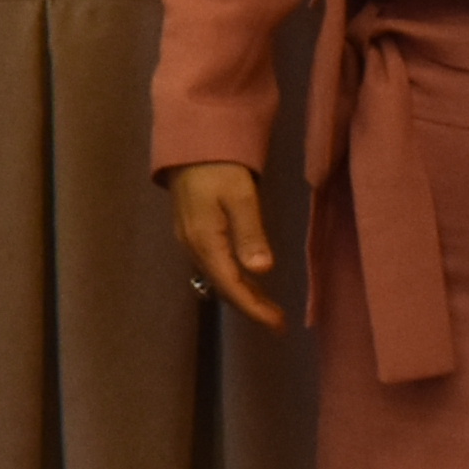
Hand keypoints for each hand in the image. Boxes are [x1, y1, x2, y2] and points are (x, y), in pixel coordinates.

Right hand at [168, 161, 286, 328]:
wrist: (190, 142)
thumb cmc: (219, 166)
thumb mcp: (241, 196)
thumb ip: (250, 233)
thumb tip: (262, 270)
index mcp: (205, 241)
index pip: (231, 286)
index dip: (255, 308)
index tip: (278, 325)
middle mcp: (193, 247)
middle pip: (223, 287)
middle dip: (250, 306)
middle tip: (279, 323)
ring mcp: (190, 240)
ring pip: (218, 278)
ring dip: (243, 294)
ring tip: (268, 308)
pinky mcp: (193, 232)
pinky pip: (213, 266)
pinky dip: (233, 280)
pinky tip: (247, 280)